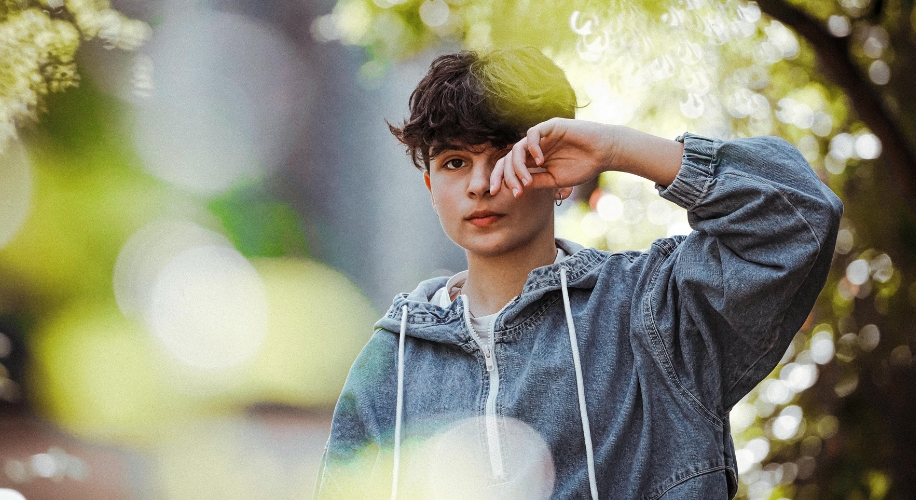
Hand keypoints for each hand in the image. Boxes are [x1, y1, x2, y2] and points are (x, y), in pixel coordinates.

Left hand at [490, 119, 683, 196]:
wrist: (604, 154)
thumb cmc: (583, 167)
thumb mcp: (555, 180)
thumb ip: (536, 182)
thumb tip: (516, 188)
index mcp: (533, 160)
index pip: (509, 167)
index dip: (500, 178)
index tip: (496, 192)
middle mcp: (534, 148)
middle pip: (508, 158)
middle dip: (505, 175)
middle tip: (514, 190)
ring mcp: (541, 137)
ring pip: (517, 148)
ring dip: (518, 167)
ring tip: (528, 181)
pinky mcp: (550, 126)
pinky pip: (532, 134)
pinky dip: (532, 148)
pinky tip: (539, 162)